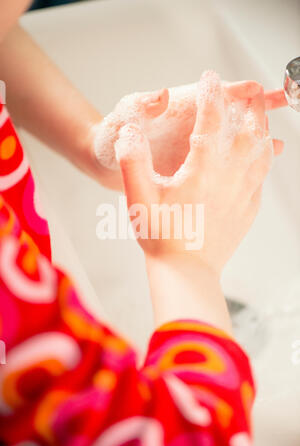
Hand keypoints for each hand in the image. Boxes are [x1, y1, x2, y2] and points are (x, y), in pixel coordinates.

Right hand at [115, 71, 278, 275]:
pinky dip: (265, 162)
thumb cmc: (161, 237)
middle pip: (248, 132)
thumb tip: (130, 131)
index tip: (209, 79)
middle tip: (250, 93)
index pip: (211, 121)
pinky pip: (262, 179)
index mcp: (202, 169)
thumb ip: (132, 160)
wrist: (186, 272)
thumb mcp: (138, 196)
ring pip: (262, 154)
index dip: (211, 95)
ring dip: (263, 132)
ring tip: (262, 121)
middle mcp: (229, 177)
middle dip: (249, 108)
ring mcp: (242, 195)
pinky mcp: (247, 211)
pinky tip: (263, 160)